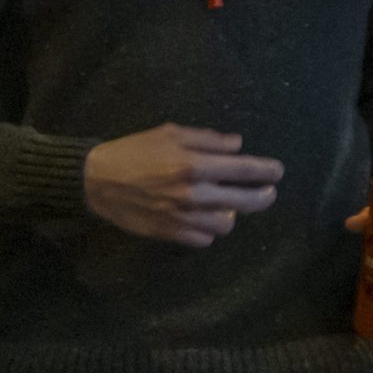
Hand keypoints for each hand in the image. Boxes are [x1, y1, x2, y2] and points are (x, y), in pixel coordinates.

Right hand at [82, 124, 281, 246]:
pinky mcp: (171, 233)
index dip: (266, 171)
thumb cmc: (132, 151)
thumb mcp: (168, 133)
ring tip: (228, 206)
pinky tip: (204, 219)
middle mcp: (193, 194)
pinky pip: (204, 239)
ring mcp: (183, 217)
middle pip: (244, 201)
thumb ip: (206, 139)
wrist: (95, 180)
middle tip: (267, 192)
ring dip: (231, 214)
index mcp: (193, 164)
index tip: (277, 172)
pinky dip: (208, 230)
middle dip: (262, 196)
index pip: (243, 169)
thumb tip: (238, 145)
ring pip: (226, 225)